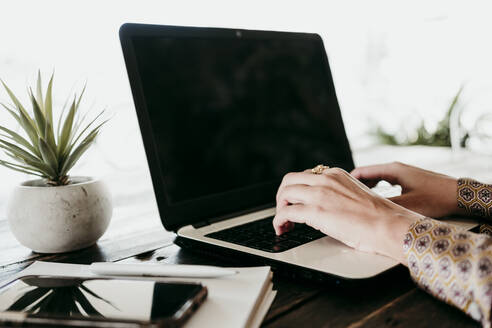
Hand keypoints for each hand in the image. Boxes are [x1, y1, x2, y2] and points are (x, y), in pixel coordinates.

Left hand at [273, 167, 422, 263]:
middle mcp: (326, 179)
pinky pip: (286, 213)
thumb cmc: (380, 217)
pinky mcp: (315, 211)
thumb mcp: (356, 194)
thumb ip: (339, 194)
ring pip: (285, 194)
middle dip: (283, 196)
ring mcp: (319, 194)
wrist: (390, 225)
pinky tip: (282, 228)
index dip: (297, 189)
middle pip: (290, 180)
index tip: (296, 200)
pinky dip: (279, 221)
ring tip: (283, 222)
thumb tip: (328, 206)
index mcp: (336, 174)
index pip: (306, 176)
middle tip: (284, 210)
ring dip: (279, 208)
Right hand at [351, 162, 460, 217]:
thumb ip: (384, 206)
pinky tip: (377, 200)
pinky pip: (387, 182)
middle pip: (368, 174)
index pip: (362, 171)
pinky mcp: (409, 180)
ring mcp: (403, 174)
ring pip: (378, 178)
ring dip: (367, 187)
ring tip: (357, 199)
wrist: (459, 195)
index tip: (338, 189)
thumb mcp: (406, 205)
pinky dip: (378, 189)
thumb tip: (365, 211)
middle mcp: (396, 169)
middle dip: (355, 184)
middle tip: (344, 196)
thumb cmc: (435, 198)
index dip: (348, 180)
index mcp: (392, 170)